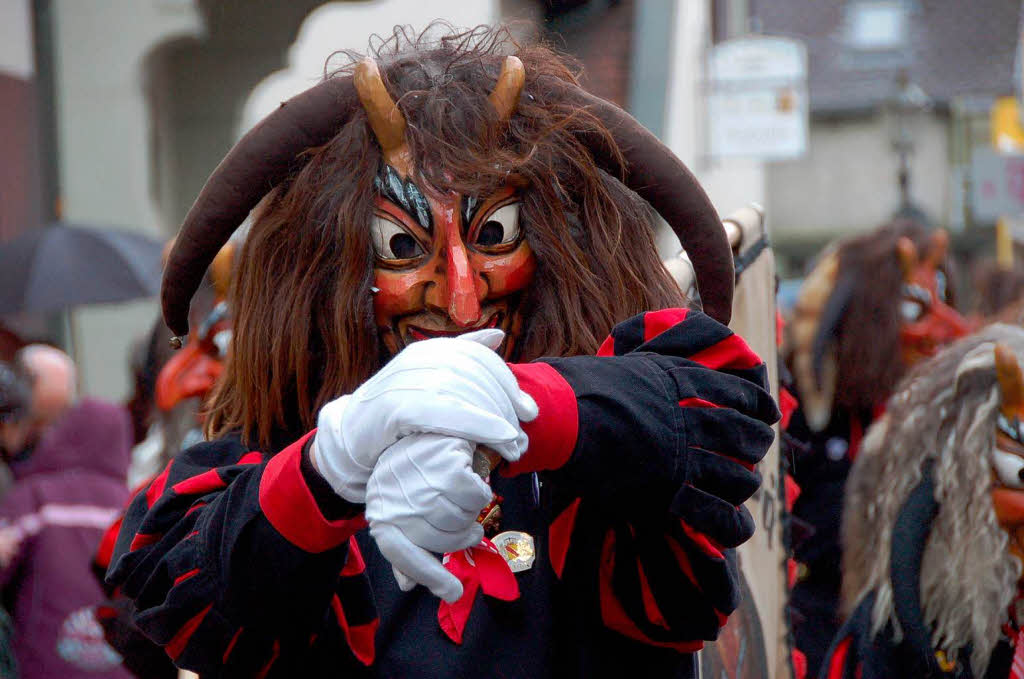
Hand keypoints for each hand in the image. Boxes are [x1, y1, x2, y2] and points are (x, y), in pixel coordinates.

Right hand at [310, 329, 537, 502]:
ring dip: (498, 418)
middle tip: (524, 431)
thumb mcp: (430, 380)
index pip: (480, 358)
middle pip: (476, 375)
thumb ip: (463, 356)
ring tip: (515, 443)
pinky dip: (480, 423)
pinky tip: (500, 436)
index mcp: (429, 350)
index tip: (528, 410)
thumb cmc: (396, 413)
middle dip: (506, 403)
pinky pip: (449, 411)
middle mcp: (418, 359)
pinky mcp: (398, 406)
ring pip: (465, 392)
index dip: (508, 382)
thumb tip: (498, 335)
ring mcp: (406, 380)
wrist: (351, 439)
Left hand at [365, 434, 499, 601]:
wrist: (431, 421)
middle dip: (461, 537)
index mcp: (381, 510)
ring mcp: (420, 481)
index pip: (400, 552)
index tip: (452, 593)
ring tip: (467, 499)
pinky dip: (480, 493)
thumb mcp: (404, 506)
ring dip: (471, 514)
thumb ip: (407, 545)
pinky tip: (472, 480)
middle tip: (469, 529)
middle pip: (442, 540)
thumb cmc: (417, 469)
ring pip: (460, 520)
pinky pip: (475, 498)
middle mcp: (396, 497)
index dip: (427, 576)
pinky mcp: (445, 463)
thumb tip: (407, 584)